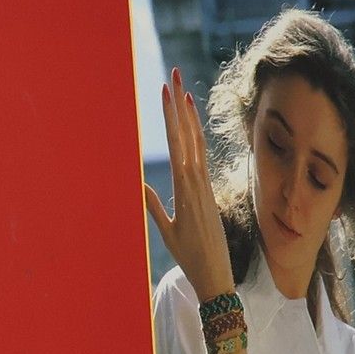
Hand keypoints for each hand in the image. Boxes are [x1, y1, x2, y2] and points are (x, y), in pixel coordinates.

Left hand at [144, 67, 234, 306]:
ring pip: (189, 143)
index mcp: (192, 188)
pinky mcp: (199, 197)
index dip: (179, 118)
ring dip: (181, 114)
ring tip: (175, 86)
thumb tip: (140, 188)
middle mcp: (196, 183)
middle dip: (179, 106)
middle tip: (174, 74)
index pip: (185, 145)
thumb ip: (154, 207)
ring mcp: (199, 188)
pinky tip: (183, 118)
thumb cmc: (196, 258)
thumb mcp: (169, 230)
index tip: (173, 93)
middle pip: (187, 136)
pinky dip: (188, 139)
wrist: (214, 279)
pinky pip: (191, 161)